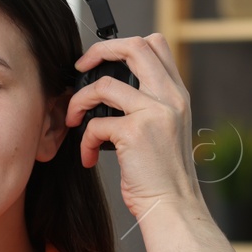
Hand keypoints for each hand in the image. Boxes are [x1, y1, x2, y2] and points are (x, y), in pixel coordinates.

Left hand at [66, 33, 207, 221]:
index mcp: (177, 95)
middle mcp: (170, 98)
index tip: (103, 61)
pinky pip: (95, 124)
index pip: (156, 45)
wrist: (172, 206)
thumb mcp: (165, 131)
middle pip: (133, 47)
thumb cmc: (163, 175)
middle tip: (80, 69)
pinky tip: (89, 157)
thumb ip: (149, 106)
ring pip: (103, 85)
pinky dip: (86, 141)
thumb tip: (111, 91)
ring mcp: (154, 113)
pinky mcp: (134, 132)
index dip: (124, 44)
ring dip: (79, 102)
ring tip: (75, 121)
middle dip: (98, 52)